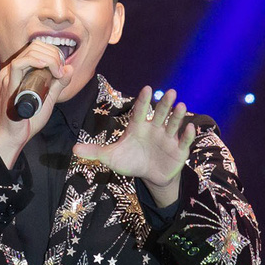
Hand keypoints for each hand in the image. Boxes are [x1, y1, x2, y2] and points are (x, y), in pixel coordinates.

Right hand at [0, 41, 73, 168]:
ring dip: (48, 58)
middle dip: (53, 54)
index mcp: (20, 71)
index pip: (37, 49)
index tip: (63, 67)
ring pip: (29, 52)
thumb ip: (58, 85)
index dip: (53, 52)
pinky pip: (19, 64)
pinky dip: (34, 61)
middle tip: (61, 70)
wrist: (14, 137)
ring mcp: (8, 76)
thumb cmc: (28, 120)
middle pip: (34, 47)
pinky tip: (46, 66)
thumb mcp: (48, 99)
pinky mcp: (8, 84)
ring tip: (57, 72)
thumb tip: (69, 69)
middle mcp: (12, 70)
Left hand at [72, 87, 195, 206]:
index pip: (140, 112)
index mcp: (138, 127)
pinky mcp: (178, 150)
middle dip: (164, 104)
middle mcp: (155, 129)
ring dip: (177, 116)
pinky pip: (183, 141)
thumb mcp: (111, 157)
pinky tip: (190, 128)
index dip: (143, 102)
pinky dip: (187, 135)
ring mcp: (168, 138)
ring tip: (181, 106)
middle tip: (170, 92)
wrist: (150, 176)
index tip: (146, 89)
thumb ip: (95, 152)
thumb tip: (73, 149)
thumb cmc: (131, 161)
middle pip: (159, 114)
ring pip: (173, 124)